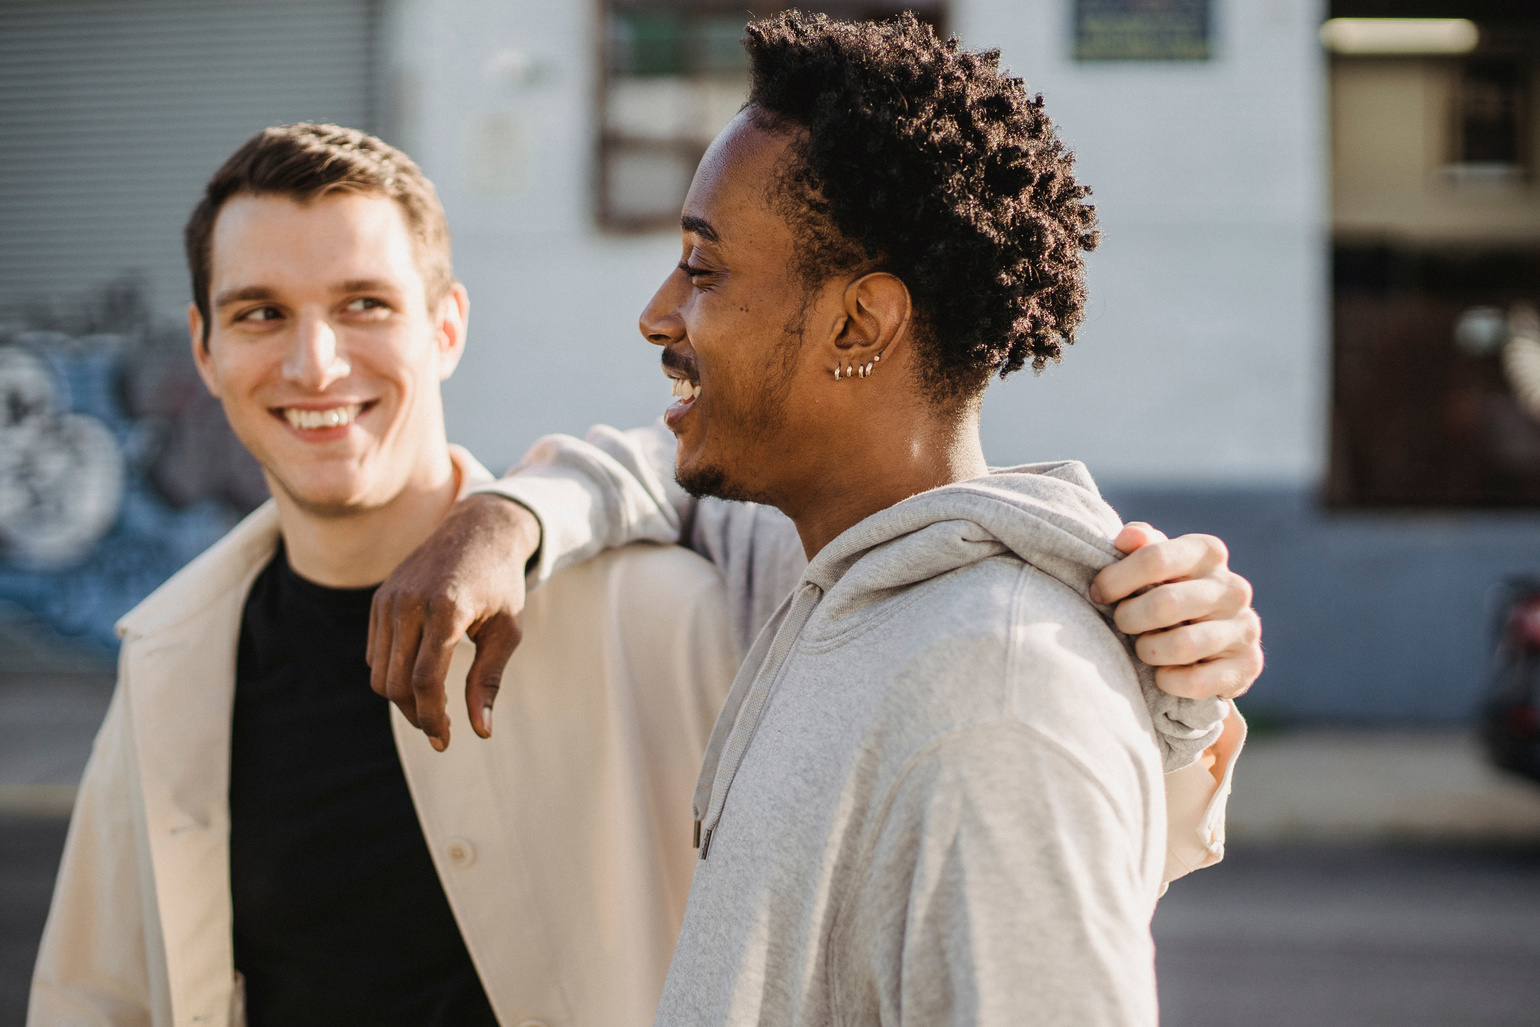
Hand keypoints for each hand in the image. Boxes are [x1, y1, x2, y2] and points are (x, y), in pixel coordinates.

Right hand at [367, 494, 541, 749]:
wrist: (479, 530)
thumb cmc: (501, 585)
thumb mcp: (507, 632)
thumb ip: (489, 681)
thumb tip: (481, 731)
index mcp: (446, 608)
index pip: (425, 680)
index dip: (433, 718)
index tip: (445, 741)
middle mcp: (409, 602)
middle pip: (396, 683)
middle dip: (416, 714)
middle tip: (441, 730)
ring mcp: (389, 598)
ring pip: (379, 672)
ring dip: (402, 699)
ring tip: (432, 707)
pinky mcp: (379, 599)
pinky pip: (374, 653)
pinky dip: (391, 674)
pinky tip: (418, 677)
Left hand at [1090, 523, 1261, 700]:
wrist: (1208, 645)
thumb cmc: (1166, 594)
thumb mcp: (1153, 565)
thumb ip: (1139, 545)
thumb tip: (1129, 537)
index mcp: (1207, 553)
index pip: (1155, 557)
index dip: (1115, 579)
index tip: (1098, 593)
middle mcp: (1233, 587)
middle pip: (1164, 603)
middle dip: (1129, 618)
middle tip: (1121, 624)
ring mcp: (1246, 628)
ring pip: (1181, 645)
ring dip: (1148, 650)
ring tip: (1144, 648)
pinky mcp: (1249, 665)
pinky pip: (1196, 681)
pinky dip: (1168, 681)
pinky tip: (1163, 674)